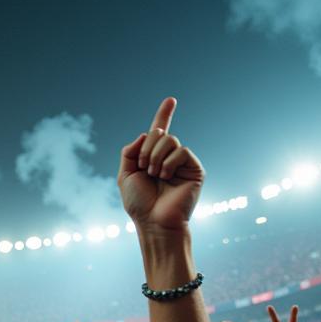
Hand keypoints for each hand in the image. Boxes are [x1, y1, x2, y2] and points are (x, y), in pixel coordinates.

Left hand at [119, 98, 203, 234]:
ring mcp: (182, 163)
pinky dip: (168, 162)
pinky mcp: (195, 169)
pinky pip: (181, 151)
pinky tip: (166, 176)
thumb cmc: (139, 204)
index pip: (159, 132)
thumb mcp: (125, 175)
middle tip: (144, 168)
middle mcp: (169, 158)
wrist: (153, 222)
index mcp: (153, 158)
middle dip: (146, 149)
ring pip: (169, 140)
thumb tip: (147, 133)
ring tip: (154, 175)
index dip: (164, 115)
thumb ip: (129, 151)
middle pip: (159, 133)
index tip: (171, 99)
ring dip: (155, 157)